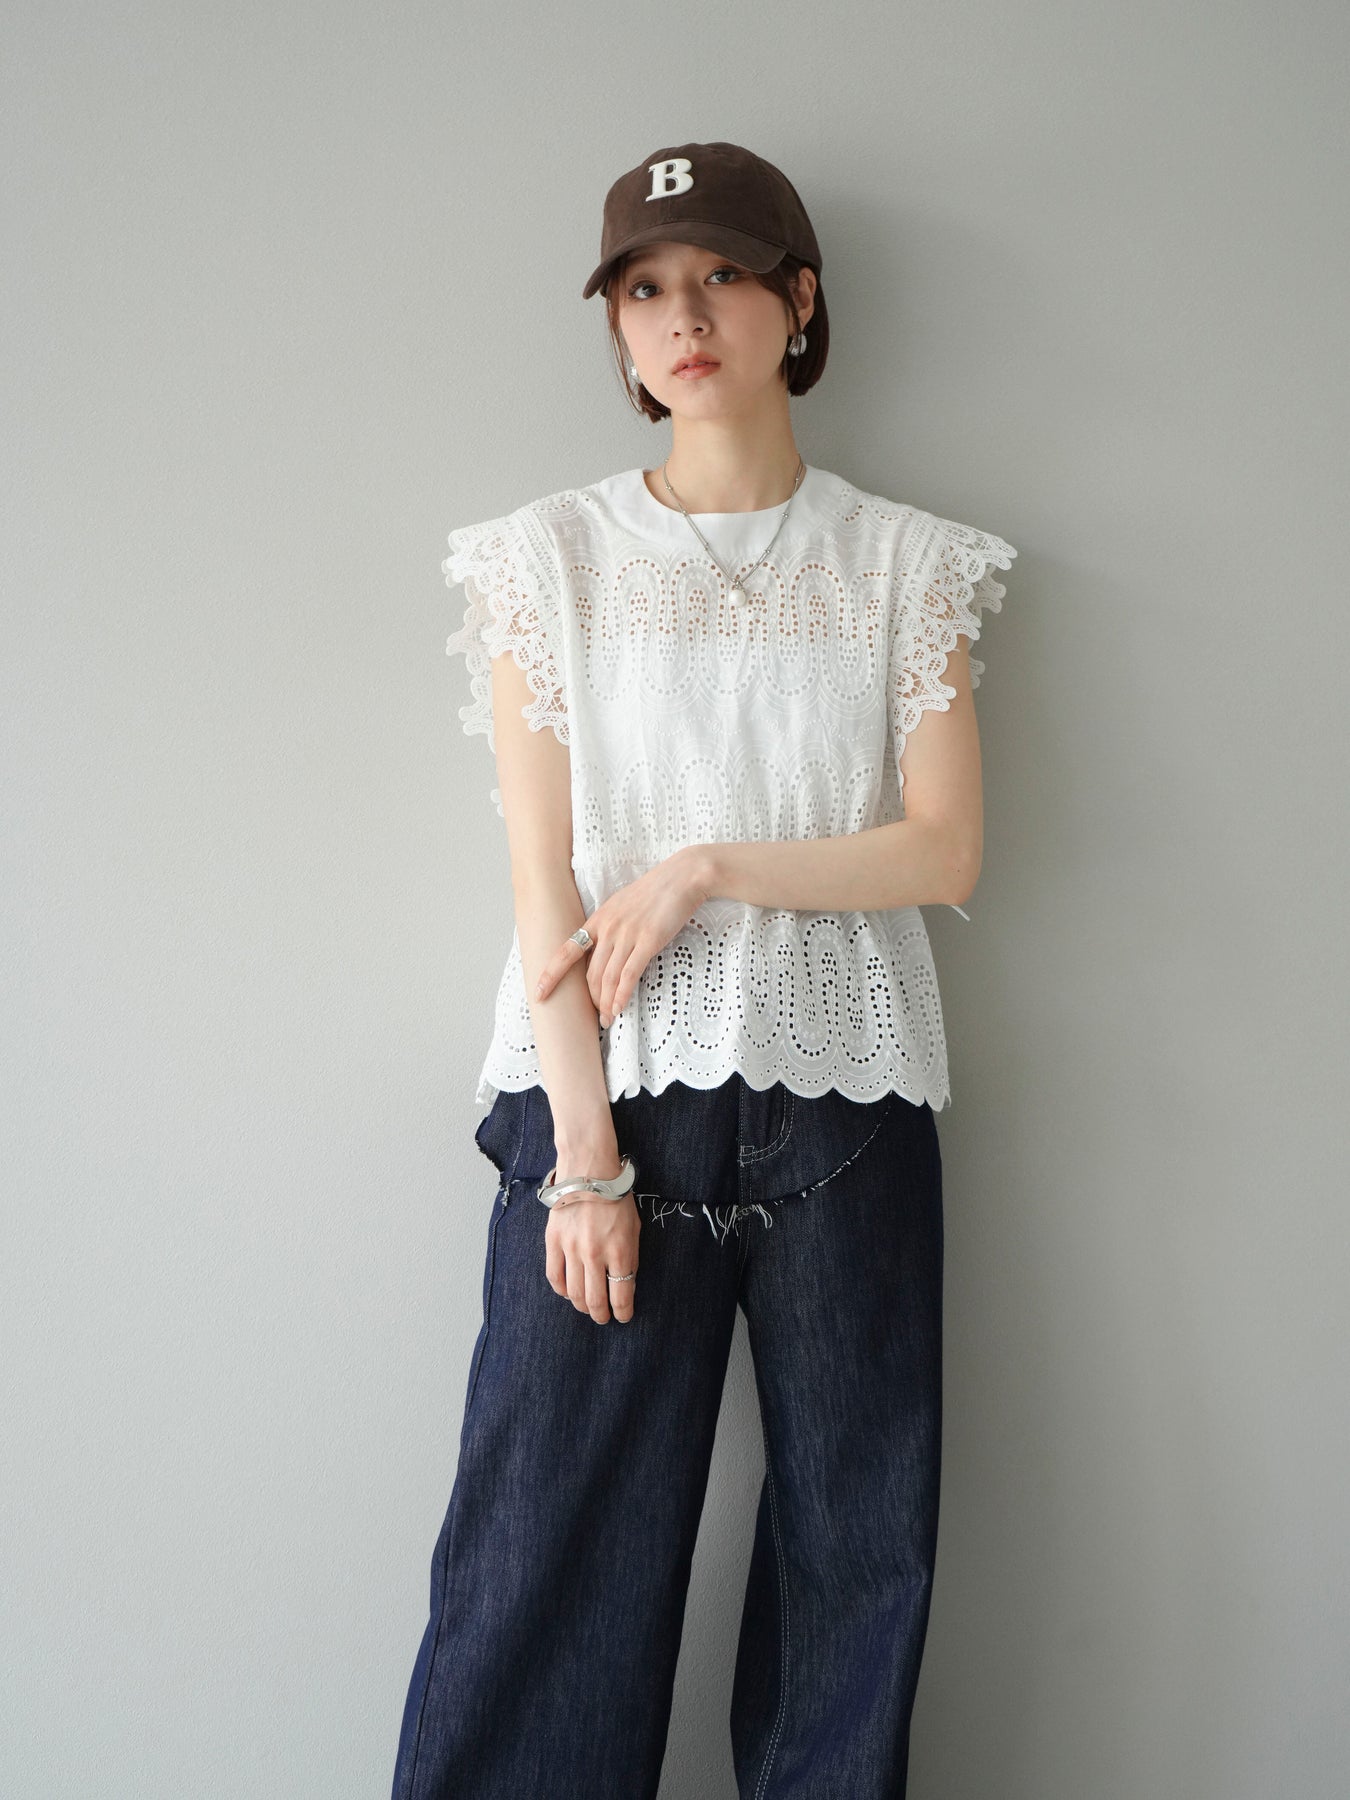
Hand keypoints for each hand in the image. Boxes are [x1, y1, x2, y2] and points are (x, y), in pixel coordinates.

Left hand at [533, 848, 711, 1028]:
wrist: (682, 877)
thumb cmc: (655, 892)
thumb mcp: (622, 905)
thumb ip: (610, 926)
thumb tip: (603, 950)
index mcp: (598, 919)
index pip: (567, 951)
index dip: (551, 974)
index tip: (539, 993)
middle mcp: (608, 928)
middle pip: (590, 973)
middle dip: (590, 1000)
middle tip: (595, 1017)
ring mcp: (627, 934)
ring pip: (608, 977)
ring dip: (605, 1003)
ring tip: (606, 1020)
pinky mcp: (648, 941)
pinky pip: (629, 974)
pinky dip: (621, 996)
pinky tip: (618, 1009)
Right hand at [545, 1192, 640, 1324]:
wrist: (589, 1170)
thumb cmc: (616, 1197)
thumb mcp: (634, 1228)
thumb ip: (630, 1257)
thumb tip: (624, 1284)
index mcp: (620, 1251)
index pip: (621, 1295)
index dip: (623, 1312)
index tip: (623, 1316)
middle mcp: (595, 1254)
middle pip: (596, 1300)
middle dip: (601, 1315)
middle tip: (603, 1318)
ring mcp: (572, 1249)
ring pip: (574, 1293)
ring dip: (582, 1306)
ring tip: (587, 1307)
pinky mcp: (554, 1241)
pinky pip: (554, 1276)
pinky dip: (562, 1290)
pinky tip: (568, 1292)